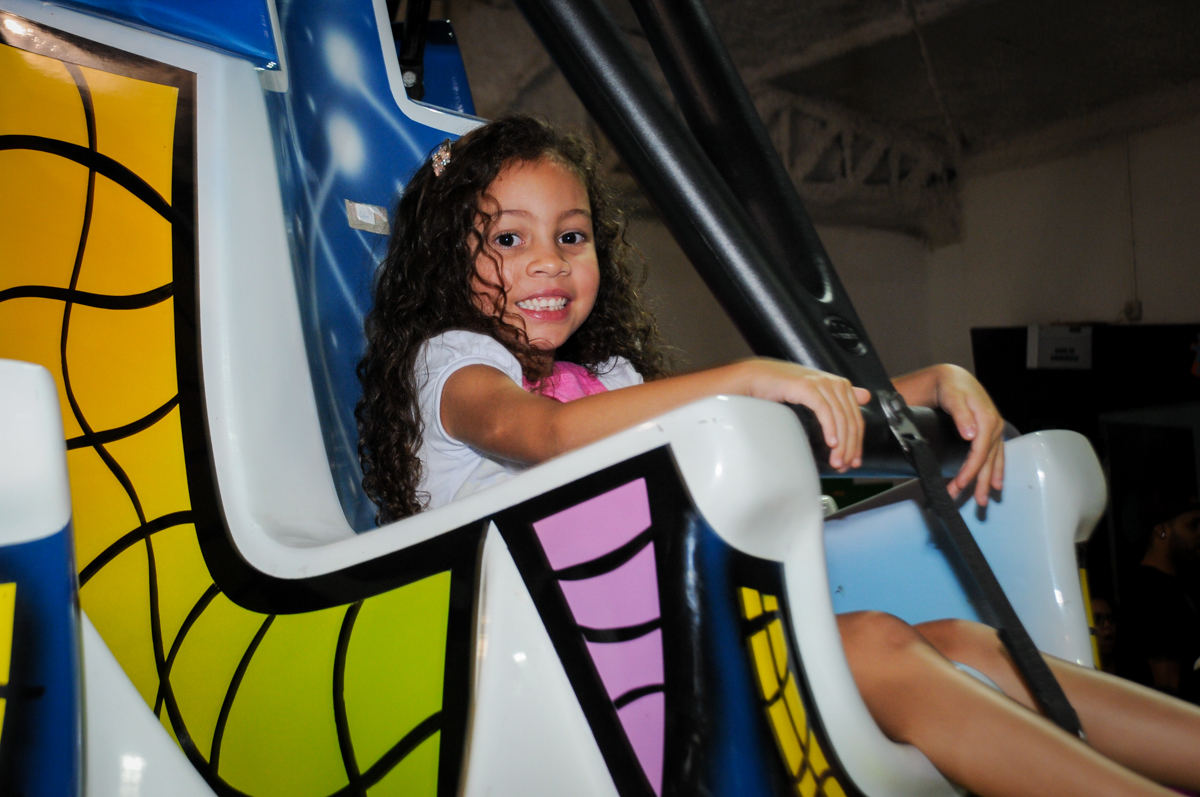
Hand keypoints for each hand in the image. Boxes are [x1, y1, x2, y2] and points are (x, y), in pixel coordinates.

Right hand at [738, 359, 871, 471]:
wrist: (757, 378)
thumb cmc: (783, 388)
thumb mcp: (815, 393)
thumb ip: (839, 396)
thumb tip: (866, 396)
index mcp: (840, 385)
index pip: (856, 419)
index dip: (857, 443)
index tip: (854, 462)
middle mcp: (834, 383)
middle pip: (850, 420)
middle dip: (850, 447)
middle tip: (843, 466)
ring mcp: (821, 383)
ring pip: (840, 418)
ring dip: (841, 444)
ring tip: (836, 461)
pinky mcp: (807, 386)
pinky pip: (824, 410)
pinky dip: (830, 428)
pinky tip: (831, 443)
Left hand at [897, 364, 1004, 504]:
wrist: (954, 379)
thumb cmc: (952, 386)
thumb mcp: (953, 396)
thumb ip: (961, 414)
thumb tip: (970, 434)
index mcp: (986, 419)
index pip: (980, 451)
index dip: (971, 469)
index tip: (960, 484)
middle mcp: (993, 427)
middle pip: (988, 460)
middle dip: (980, 482)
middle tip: (976, 502)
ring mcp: (993, 431)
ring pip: (993, 460)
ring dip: (987, 480)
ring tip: (984, 499)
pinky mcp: (990, 433)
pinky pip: (995, 455)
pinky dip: (995, 470)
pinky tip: (995, 484)